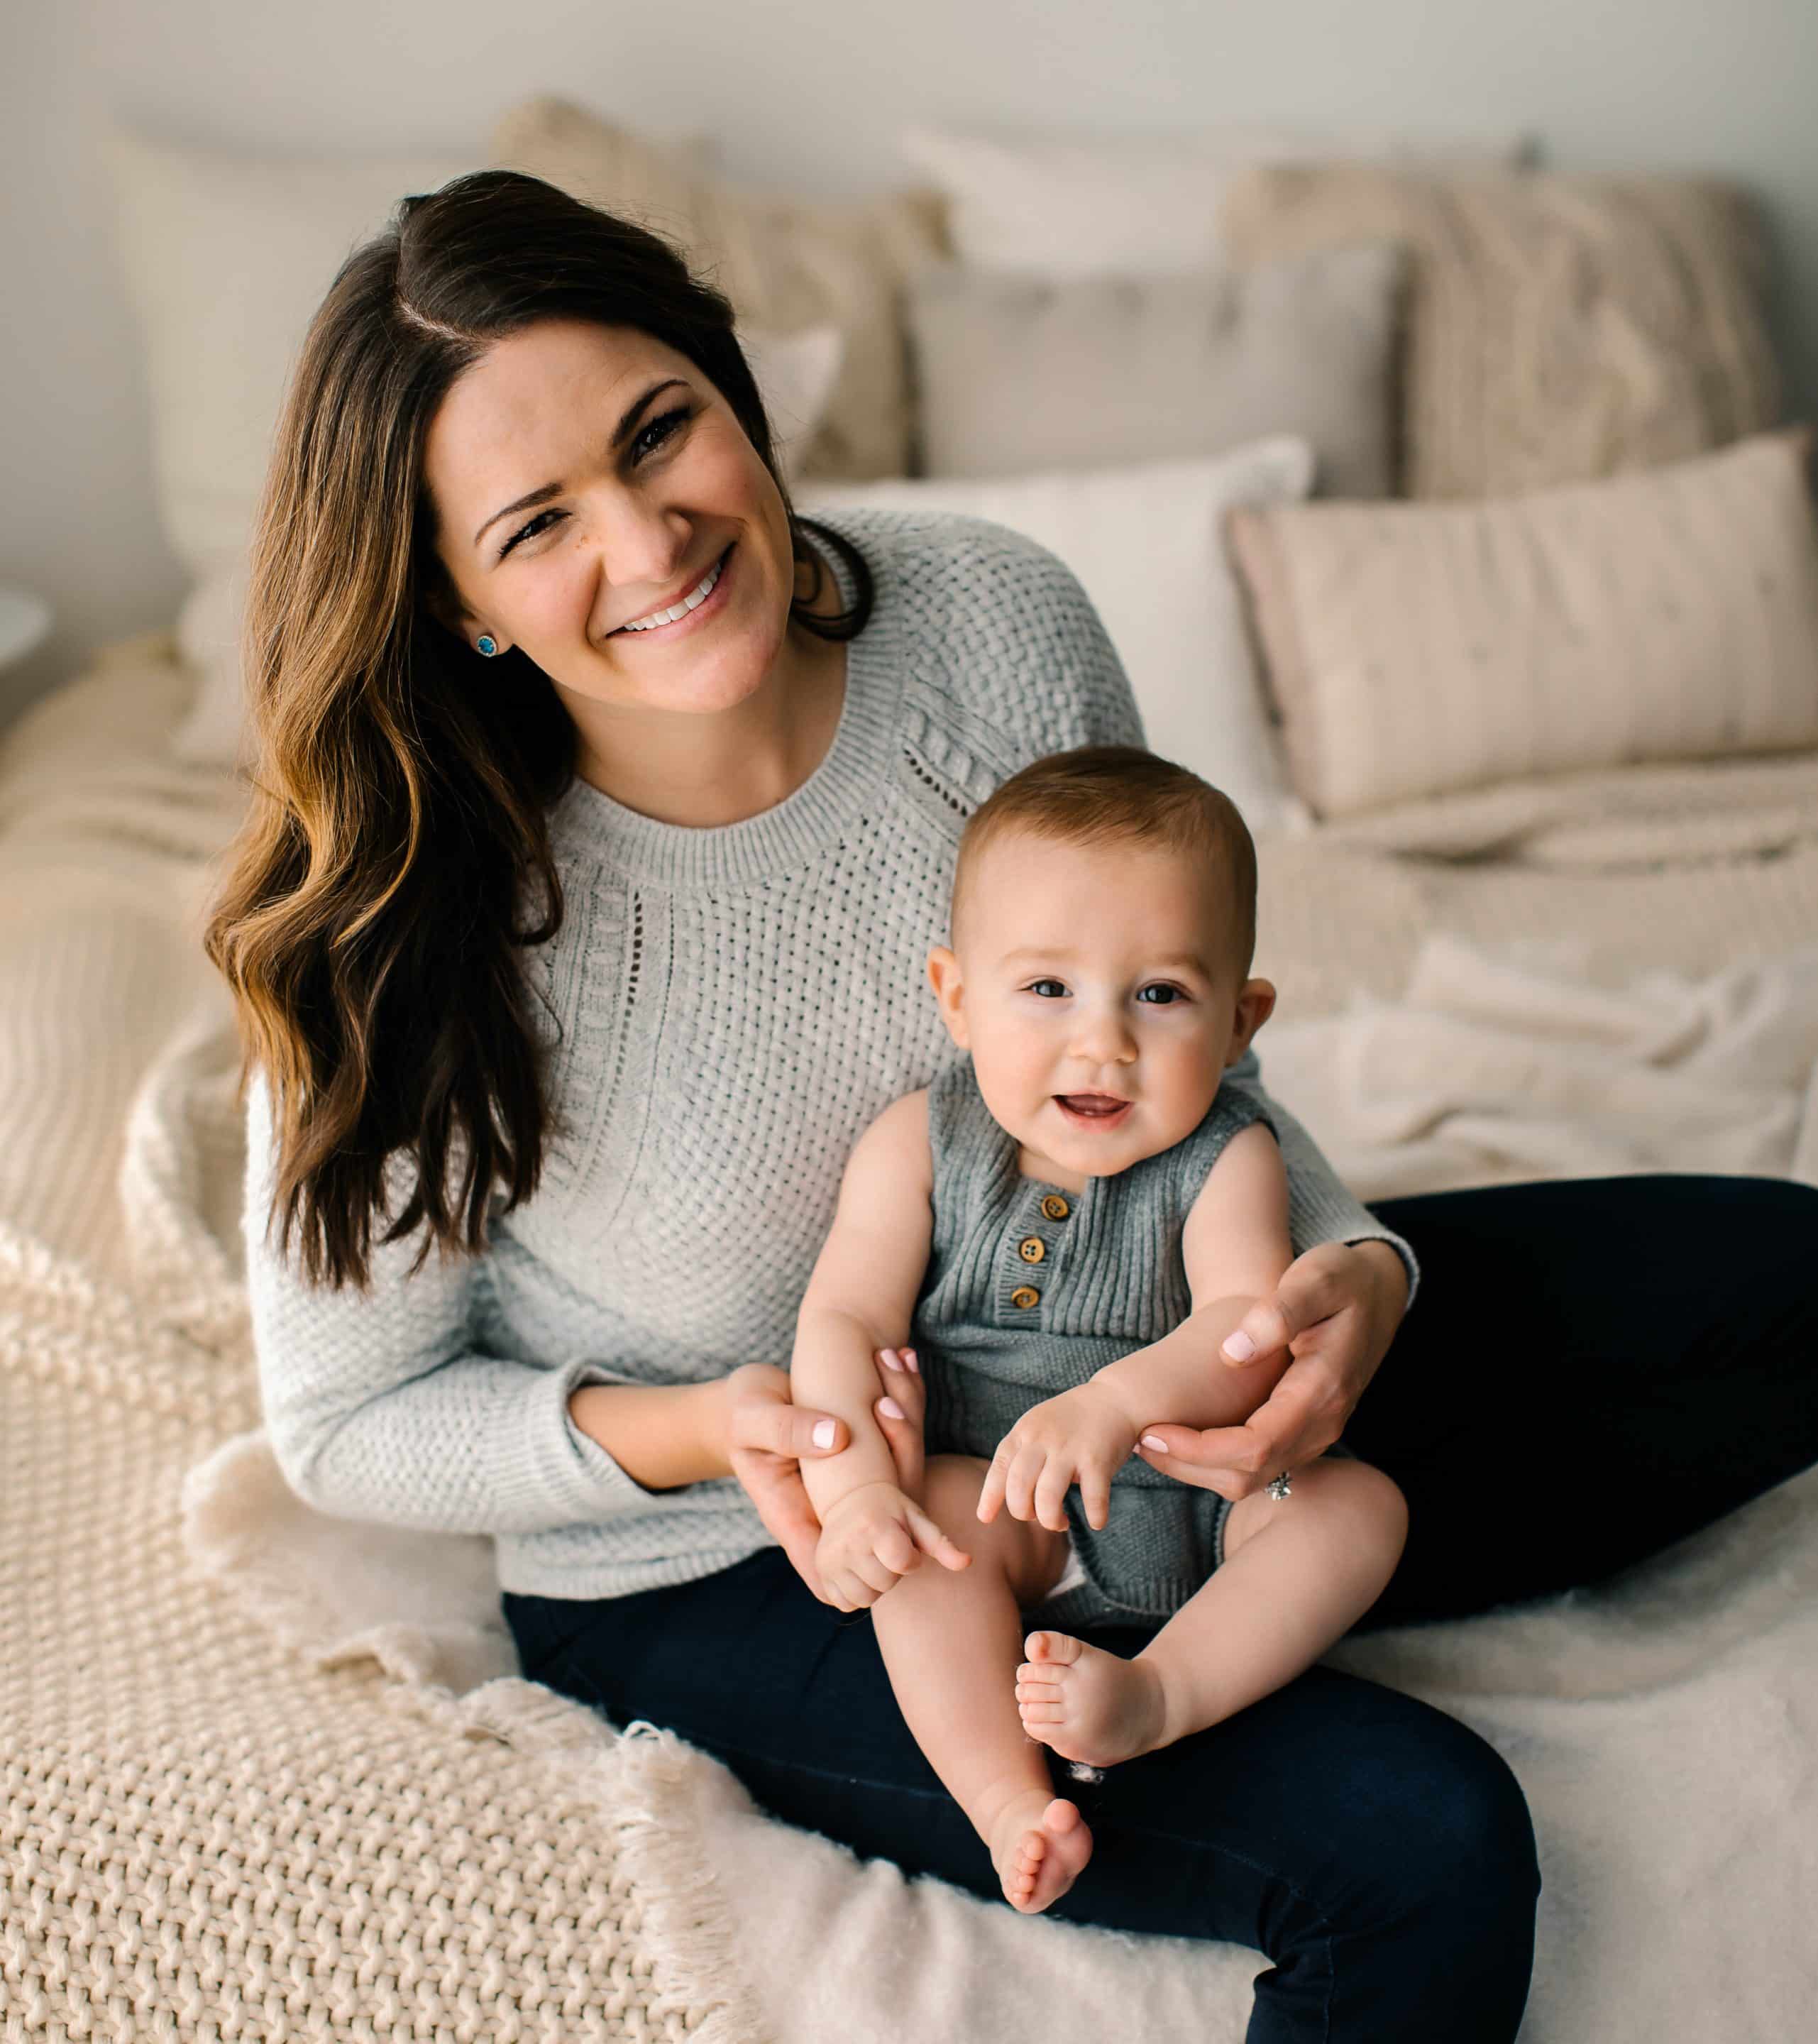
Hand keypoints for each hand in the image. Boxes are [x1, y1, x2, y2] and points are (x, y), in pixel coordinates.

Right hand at [722, 1352, 928, 1604]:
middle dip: (903, 1455)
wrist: (751, 1397)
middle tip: (889, 1404)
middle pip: (886, 1523)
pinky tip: (902, 1363)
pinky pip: (900, 1444)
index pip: (834, 1572)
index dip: (869, 1564)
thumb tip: (837, 1437)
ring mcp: (854, 1488)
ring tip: (895, 1369)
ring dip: (908, 1423)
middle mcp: (834, 1510)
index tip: (887, 1508)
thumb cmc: (743, 1414)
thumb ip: (786, 1429)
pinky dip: (906, 1406)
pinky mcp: (870, 1460)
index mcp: (796, 1518)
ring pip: (903, 1476)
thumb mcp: (752, 1420)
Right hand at [814, 1477, 970, 1613]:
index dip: (910, 1559)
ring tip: (874, 1560)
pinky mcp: (820, 1573)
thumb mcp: (917, 1520)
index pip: (903, 1563)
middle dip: (893, 1572)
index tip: (905, 1544)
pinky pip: (845, 1604)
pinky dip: (856, 1593)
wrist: (851, 1497)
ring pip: (865, 1599)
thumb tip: (967, 1563)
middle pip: (885, 1584)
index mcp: (874, 1526)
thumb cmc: (892, 1510)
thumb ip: (942, 1544)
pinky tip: (859, 1570)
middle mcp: (847, 1543)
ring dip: (875, 1585)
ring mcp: (830, 1560)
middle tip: (887, 1550)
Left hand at [977, 1379, 1139, 1533]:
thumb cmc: (1071, 1421)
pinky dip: (1094, 1517)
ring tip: (1061, 1522)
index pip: (999, 1468)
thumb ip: (1021, 1454)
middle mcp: (1043, 1439)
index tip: (986, 1518)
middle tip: (1037, 1516)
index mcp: (1024, 1432)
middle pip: (1019, 1487)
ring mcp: (1071, 1449)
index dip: (990, 1497)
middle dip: (1024, 1512)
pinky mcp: (1098, 1459)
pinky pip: (1092, 1498)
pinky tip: (1097, 1521)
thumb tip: (1003, 1498)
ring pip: (1047, 1497)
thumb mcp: (1037, 1426)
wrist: (1115, 1398)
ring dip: (1051, 1520)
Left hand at [1135, 1240, 1407, 1500]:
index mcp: (1322, 1392)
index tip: (1152, 1431)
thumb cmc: (1342, 1279)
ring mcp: (1316, 1434)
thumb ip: (1280, 1312)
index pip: (1256, 1446)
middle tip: (1137, 1439)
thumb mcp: (1317, 1278)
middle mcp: (1323, 1424)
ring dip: (1197, 1467)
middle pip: (1249, 1474)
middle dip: (1188, 1465)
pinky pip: (1258, 1464)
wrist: (1376, 1291)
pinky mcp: (1303, 1431)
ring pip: (1252, 1478)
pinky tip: (1181, 1435)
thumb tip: (1232, 1352)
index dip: (1200, 1449)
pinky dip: (1215, 1459)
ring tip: (1149, 1440)